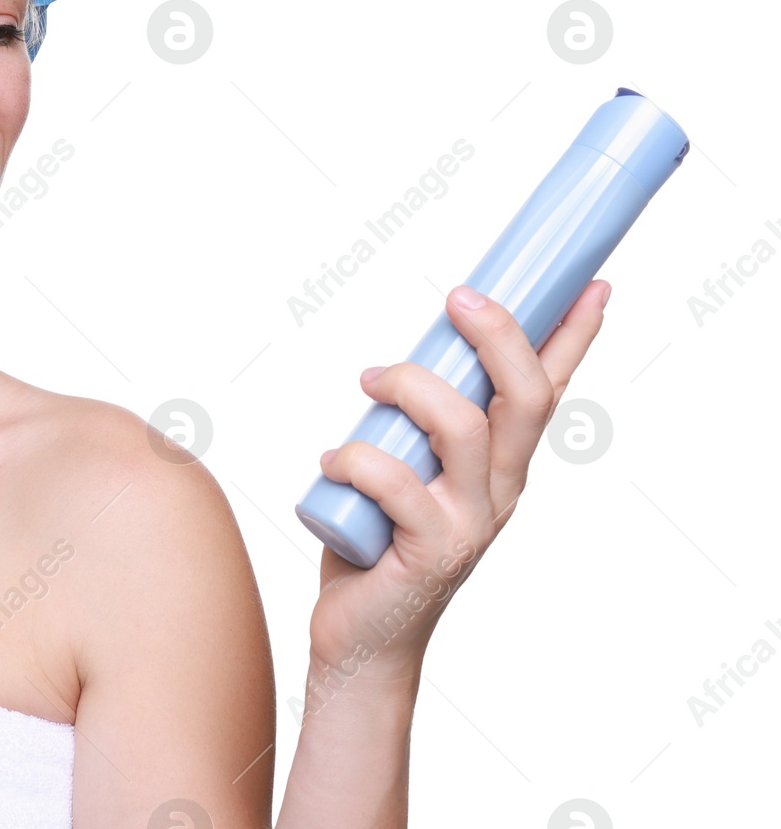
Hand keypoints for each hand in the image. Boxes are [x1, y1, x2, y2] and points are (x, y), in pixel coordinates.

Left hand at [305, 280, 610, 684]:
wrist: (365, 637)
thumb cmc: (381, 542)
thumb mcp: (410, 467)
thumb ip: (417, 424)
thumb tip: (404, 357)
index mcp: (501, 465)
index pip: (549, 390)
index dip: (572, 338)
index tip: (592, 285)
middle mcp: (499, 490)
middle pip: (524, 398)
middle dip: (499, 336)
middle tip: (458, 297)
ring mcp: (468, 523)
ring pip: (464, 429)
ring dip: (409, 387)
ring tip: (368, 381)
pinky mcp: (428, 551)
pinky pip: (397, 484)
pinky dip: (356, 459)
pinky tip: (331, 461)